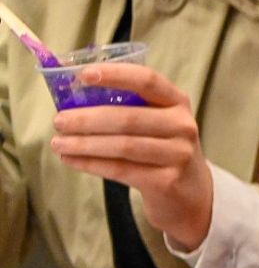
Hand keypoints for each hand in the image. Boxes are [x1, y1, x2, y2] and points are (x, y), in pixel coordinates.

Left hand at [50, 63, 214, 249]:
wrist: (190, 193)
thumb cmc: (163, 149)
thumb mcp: (158, 122)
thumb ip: (128, 108)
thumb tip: (73, 99)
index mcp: (177, 101)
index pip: (148, 81)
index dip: (116, 75)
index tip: (84, 75)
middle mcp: (182, 125)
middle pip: (129, 118)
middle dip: (88, 119)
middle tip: (59, 120)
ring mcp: (177, 154)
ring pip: (123, 146)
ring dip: (85, 144)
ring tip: (59, 143)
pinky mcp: (166, 180)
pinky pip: (121, 170)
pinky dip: (91, 164)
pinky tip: (72, 160)